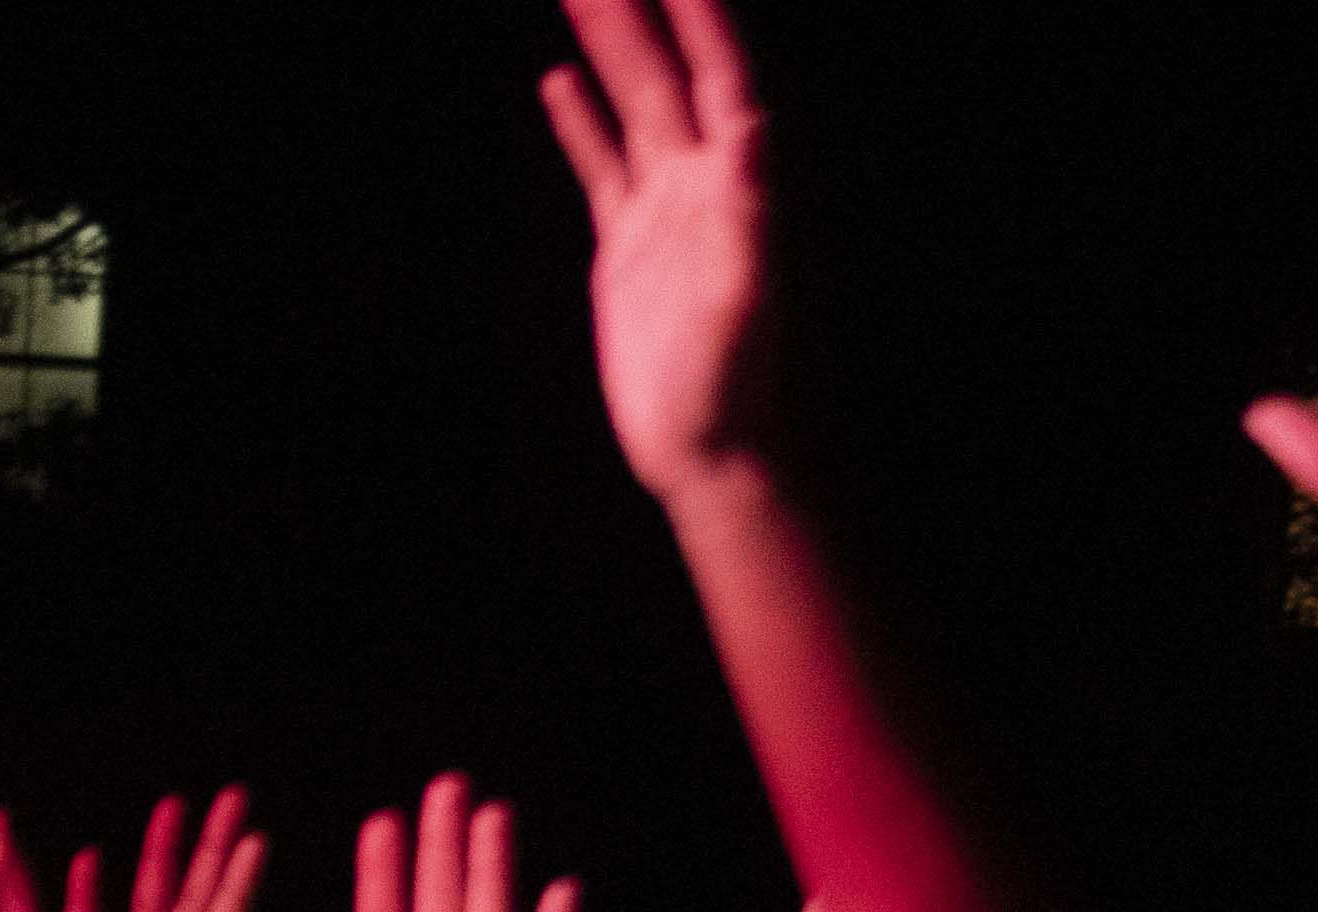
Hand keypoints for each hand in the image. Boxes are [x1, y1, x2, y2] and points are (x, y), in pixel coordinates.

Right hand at [541, 0, 772, 498]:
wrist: (716, 460)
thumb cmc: (744, 391)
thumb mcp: (751, 295)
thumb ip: (754, 208)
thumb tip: (756, 125)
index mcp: (741, 187)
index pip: (723, 75)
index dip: (702, 15)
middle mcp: (707, 187)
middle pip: (669, 73)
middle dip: (640, 10)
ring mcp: (667, 215)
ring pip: (634, 106)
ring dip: (610, 46)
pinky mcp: (629, 253)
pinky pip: (604, 168)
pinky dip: (583, 124)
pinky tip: (560, 81)